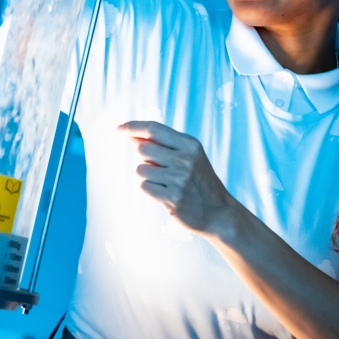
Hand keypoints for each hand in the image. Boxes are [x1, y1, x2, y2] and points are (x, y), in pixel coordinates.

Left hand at [119, 121, 235, 233]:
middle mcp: (185, 159)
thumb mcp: (189, 156)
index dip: (133, 127)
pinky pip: (144, 187)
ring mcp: (179, 179)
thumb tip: (133, 135)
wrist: (219, 212)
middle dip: (144, 158)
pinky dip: (150, 189)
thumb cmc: (199, 181)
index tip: (119, 129)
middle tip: (158, 168)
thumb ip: (164, 145)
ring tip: (164, 183)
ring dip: (147, 176)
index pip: (154, 129)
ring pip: (141, 170)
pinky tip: (165, 193)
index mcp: (190, 144)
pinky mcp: (173, 198)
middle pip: (143, 149)